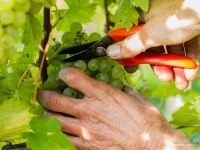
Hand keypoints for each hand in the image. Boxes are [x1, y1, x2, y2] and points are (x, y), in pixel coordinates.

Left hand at [37, 67, 192, 149]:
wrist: (152, 144)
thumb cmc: (147, 120)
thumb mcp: (137, 98)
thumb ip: (124, 91)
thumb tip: (121, 88)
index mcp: (101, 94)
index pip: (72, 77)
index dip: (63, 73)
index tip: (62, 74)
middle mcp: (88, 110)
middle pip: (54, 99)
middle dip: (44, 95)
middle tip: (43, 94)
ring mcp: (85, 129)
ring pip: (53, 121)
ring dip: (48, 116)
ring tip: (48, 114)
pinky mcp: (86, 146)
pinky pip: (63, 140)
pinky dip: (57, 134)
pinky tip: (58, 132)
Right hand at [107, 0, 199, 89]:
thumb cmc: (179, 15)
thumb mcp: (150, 34)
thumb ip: (131, 45)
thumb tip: (110, 53)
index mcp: (143, 19)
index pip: (130, 39)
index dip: (130, 55)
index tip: (131, 67)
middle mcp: (157, 22)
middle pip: (152, 49)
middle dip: (159, 67)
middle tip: (164, 78)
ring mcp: (174, 27)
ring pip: (170, 52)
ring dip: (175, 69)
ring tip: (181, 82)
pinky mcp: (189, 31)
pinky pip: (185, 49)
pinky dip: (187, 63)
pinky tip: (190, 74)